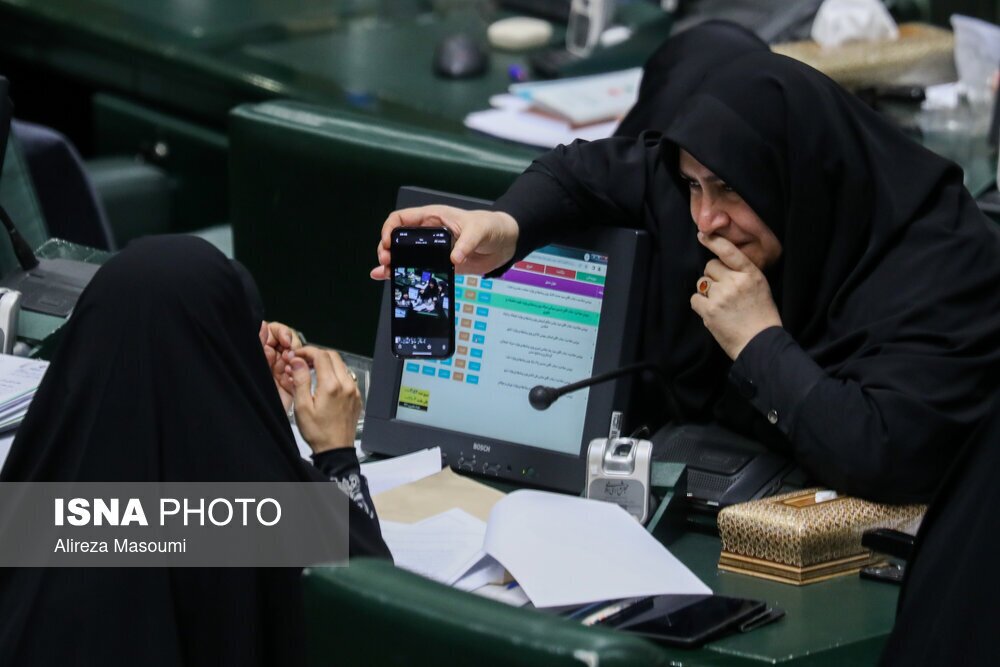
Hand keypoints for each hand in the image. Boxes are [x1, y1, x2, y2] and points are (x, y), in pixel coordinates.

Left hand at [258, 321, 301, 412]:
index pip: (277, 331)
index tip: (286, 341)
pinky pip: (301, 373)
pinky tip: (291, 380)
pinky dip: (299, 375)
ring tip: (289, 370)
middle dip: (293, 347)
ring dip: (297, 361)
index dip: (284, 333)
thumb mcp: (251, 361)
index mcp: (262, 349)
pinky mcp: (291, 383)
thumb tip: (262, 324)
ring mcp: (283, 370)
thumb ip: (257, 342)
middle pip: (291, 342)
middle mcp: (272, 357)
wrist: (253, 414)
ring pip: (298, 357)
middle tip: (288, 357)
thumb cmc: (247, 389)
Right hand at [283, 346, 360, 452]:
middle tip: (304, 361)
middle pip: (333, 356)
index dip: (308, 351)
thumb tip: (298, 362)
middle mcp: (346, 385)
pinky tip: (325, 383)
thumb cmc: (319, 432)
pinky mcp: (357, 397)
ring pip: (341, 365)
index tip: (298, 355)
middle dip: (317, 355)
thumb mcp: (302, 407)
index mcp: (331, 386)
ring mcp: (354, 391)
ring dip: (327, 364)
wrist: (336, 449)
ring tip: (312, 372)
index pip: (321, 356)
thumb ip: (300, 381)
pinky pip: (347, 377)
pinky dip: (335, 374)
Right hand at [370, 205, 518, 278]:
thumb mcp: (479, 231)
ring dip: (391, 263)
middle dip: (387, 249)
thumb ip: (467, 243)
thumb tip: (454, 258)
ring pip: (402, 254)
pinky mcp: (436, 264)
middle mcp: (427, 233)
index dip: (390, 229)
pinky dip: (401, 273)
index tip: (389, 242)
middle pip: (397, 238)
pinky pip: (415, 268)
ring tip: (384, 272)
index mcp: (432, 217)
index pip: (401, 218)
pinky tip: (389, 279)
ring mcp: (430, 250)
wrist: (503, 243)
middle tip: (386, 261)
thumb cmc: (490, 227)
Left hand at [690, 232, 781, 359]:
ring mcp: (721, 296)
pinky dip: (700, 304)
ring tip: (721, 304)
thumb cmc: (761, 316)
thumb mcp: (760, 287)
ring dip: (707, 291)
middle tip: (724, 291)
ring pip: (702, 282)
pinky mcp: (710, 310)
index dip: (714, 241)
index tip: (702, 235)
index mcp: (751, 273)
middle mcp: (735, 281)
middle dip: (713, 276)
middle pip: (710, 266)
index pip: (729, 251)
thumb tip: (721, 265)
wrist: (760, 343)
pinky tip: (713, 312)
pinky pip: (695, 299)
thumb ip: (743, 273)